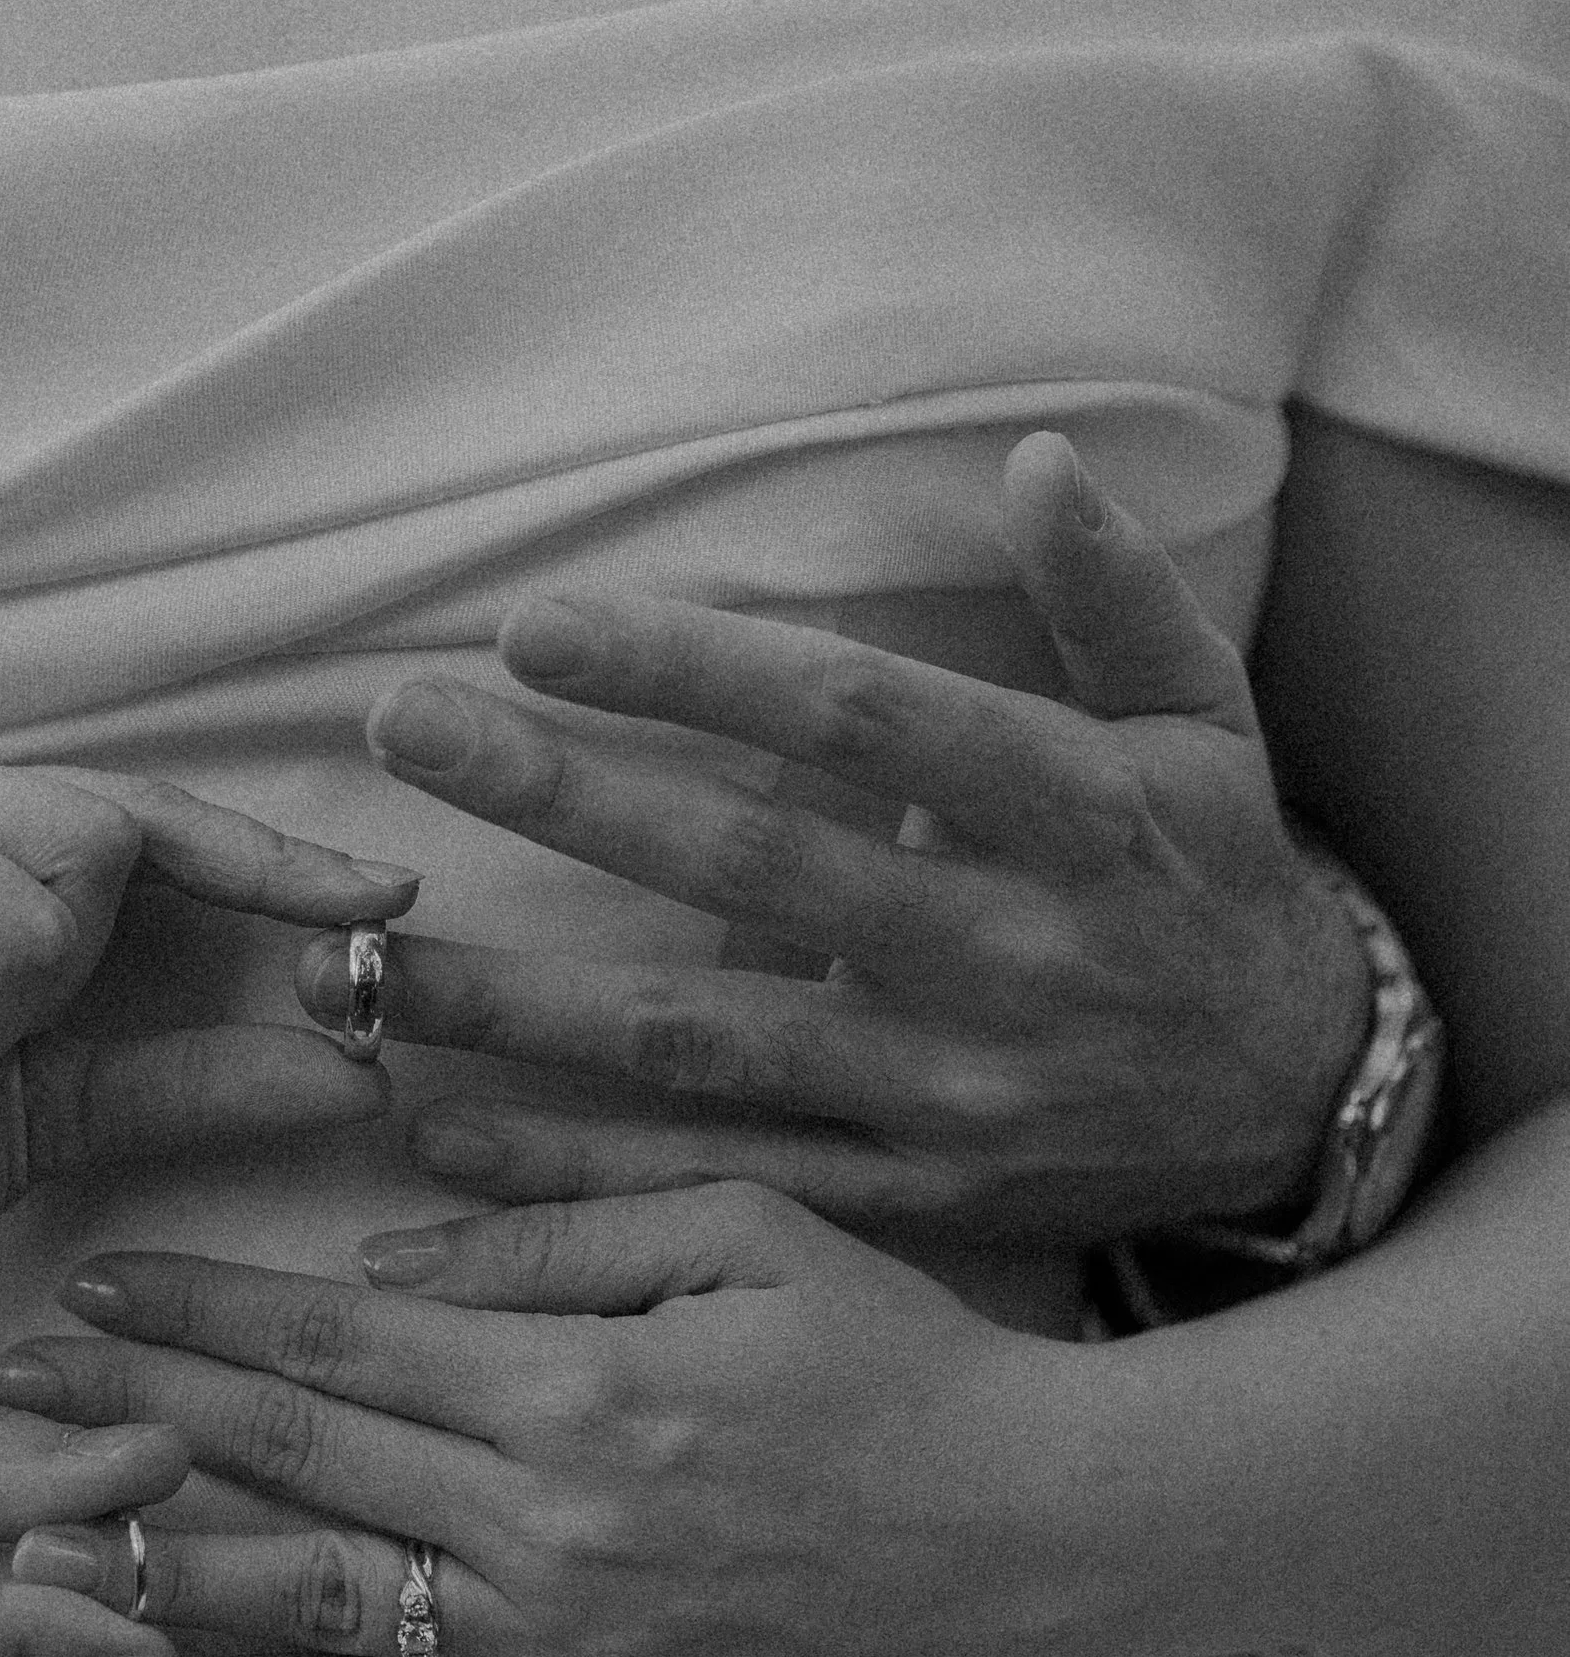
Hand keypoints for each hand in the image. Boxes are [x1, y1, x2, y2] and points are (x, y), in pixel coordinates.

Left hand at [0, 1192, 1090, 1656]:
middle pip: (294, 1464)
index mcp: (579, 1383)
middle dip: (133, 1425)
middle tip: (3, 1399)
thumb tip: (374, 1259)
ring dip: (162, 1573)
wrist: (1028, 1538)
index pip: (335, 1343)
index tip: (87, 1290)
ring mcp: (561, 1644)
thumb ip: (552, 1235)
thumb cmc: (892, 1360)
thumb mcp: (741, 1231)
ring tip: (33, 1549)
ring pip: (317, 1606)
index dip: (196, 1319)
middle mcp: (549, 1523)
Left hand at [298, 437, 1369, 1248]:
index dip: (695, 669)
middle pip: (750, 866)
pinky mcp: (906, 1195)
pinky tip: (437, 1122)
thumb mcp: (1207, 722)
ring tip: (359, 953)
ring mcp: (943, 1089)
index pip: (860, 722)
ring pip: (702, 1042)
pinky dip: (573, 1165)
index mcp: (1069, 813)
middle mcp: (999, 953)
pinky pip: (717, 1181)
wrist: (1298, 1106)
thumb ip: (1115, 594)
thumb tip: (1034, 460)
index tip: (537, 624)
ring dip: (519, 999)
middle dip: (562, 796)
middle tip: (398, 731)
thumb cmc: (1216, 881)